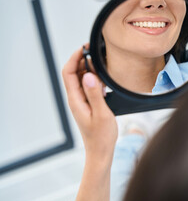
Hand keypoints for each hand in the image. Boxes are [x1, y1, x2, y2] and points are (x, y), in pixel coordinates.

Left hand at [62, 46, 117, 163]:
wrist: (100, 151)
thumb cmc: (101, 136)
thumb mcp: (102, 114)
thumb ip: (95, 94)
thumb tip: (89, 75)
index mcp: (76, 100)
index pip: (69, 73)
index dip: (75, 58)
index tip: (85, 49)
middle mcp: (76, 99)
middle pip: (74, 73)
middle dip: (82, 60)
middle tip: (96, 52)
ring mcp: (82, 102)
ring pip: (81, 80)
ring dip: (89, 69)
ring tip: (102, 64)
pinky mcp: (88, 105)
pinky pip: (88, 87)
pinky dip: (95, 80)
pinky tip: (104, 80)